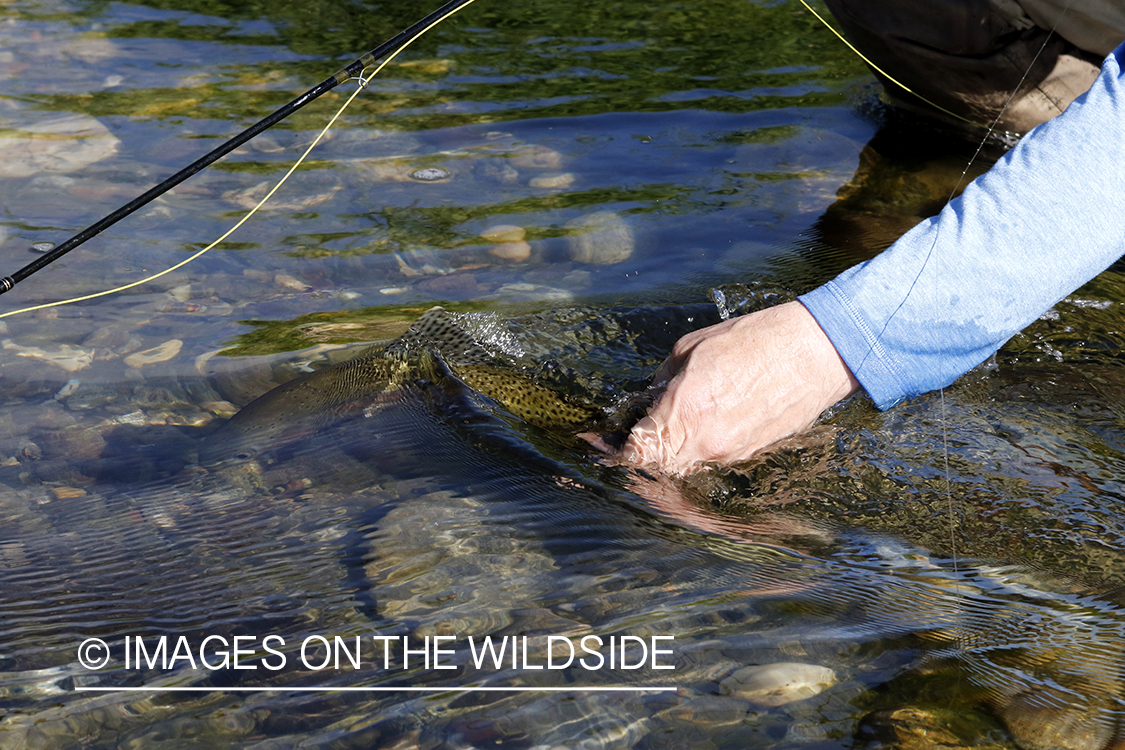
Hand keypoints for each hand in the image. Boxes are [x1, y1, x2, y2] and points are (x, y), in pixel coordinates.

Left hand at [620, 301, 858, 473]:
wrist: (815, 351)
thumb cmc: (752, 340)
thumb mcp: (690, 349)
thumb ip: (661, 382)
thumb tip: (647, 401)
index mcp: (685, 411)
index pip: (635, 451)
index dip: (610, 451)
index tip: (594, 441)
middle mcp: (705, 442)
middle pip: (654, 469)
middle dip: (635, 456)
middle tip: (620, 439)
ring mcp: (729, 453)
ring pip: (681, 468)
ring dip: (664, 453)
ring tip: (657, 428)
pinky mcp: (749, 454)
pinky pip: (709, 459)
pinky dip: (693, 448)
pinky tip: (693, 425)